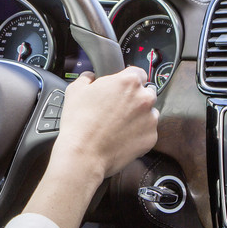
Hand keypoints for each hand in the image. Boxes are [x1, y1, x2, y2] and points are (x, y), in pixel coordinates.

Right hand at [53, 67, 158, 181]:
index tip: (122, 88)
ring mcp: (150, 119)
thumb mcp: (75, 90)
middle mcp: (144, 98)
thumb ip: (87, 78)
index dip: (128, 80)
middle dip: (135, 98)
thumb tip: (90, 77)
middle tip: (118, 108)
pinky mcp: (151, 138)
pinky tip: (123, 137)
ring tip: (119, 125)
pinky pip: (148, 132)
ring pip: (149, 113)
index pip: (138, 73)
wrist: (84, 154)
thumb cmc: (79, 123)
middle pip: (146, 92)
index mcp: (128, 82)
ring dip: (139, 116)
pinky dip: (139, 133)